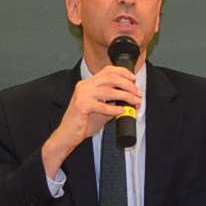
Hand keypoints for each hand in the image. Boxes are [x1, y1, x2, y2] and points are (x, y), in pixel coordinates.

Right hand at [43, 65, 143, 181]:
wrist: (68, 135)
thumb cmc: (83, 123)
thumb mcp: (101, 110)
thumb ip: (113, 103)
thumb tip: (130, 100)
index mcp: (88, 84)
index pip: (107, 70)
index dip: (123, 72)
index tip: (134, 79)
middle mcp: (84, 86)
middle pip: (111, 78)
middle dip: (128, 85)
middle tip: (138, 94)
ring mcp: (82, 94)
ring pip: (109, 91)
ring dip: (126, 96)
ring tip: (135, 102)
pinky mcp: (81, 105)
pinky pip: (102, 106)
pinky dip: (114, 109)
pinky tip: (122, 110)